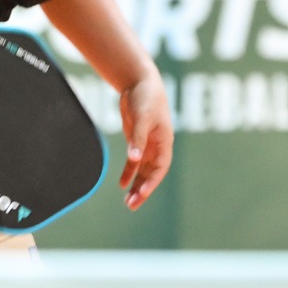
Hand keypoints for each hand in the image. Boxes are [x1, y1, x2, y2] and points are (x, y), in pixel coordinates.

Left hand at [117, 72, 175, 208]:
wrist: (139, 81)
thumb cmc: (146, 97)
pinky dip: (129, 173)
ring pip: (143, 171)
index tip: (142, 193)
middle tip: (132, 205)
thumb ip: (137, 138)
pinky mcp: (136, 141)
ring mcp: (147, 144)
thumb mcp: (142, 117)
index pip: (160, 167)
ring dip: (137, 185)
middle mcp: (158, 146)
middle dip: (143, 189)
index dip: (152, 182)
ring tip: (128, 202)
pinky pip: (134, 162)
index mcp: (165, 141)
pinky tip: (122, 185)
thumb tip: (135, 159)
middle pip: (152, 173)